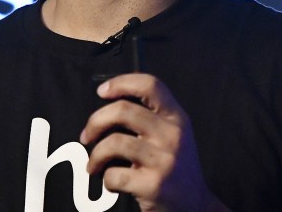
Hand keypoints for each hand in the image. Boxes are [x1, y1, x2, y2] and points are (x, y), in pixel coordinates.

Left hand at [80, 73, 231, 211]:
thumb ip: (152, 117)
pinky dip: (106, 179)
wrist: (195, 207)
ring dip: (95, 155)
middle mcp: (173, 135)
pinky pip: (115, 175)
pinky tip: (111, 183)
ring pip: (113, 143)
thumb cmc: (176, 168)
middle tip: (86, 136)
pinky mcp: (154, 185)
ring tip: (94, 164)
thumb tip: (109, 105)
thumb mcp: (174, 135)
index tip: (102, 91)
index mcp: (177, 118)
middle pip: (123, 110)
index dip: (122, 82)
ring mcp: (164, 160)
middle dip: (95, 121)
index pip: (150, 85)